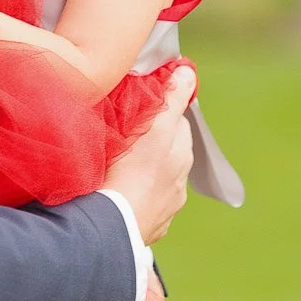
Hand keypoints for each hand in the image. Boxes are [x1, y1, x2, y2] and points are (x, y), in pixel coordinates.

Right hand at [103, 65, 194, 243]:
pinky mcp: (149, 228)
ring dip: (146, 172)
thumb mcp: (154, 127)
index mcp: (181, 156)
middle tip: (130, 135)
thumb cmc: (130, 172)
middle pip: (170, 152)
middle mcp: (179, 183)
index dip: (163, 113)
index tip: (144, 108)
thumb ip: (172, 99)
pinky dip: (138, 197)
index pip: (179, 123)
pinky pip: (145, 206)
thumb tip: (189, 72)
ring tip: (122, 167)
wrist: (111, 228)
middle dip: (156, 143)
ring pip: (158, 180)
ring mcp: (165, 209)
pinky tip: (122, 194)